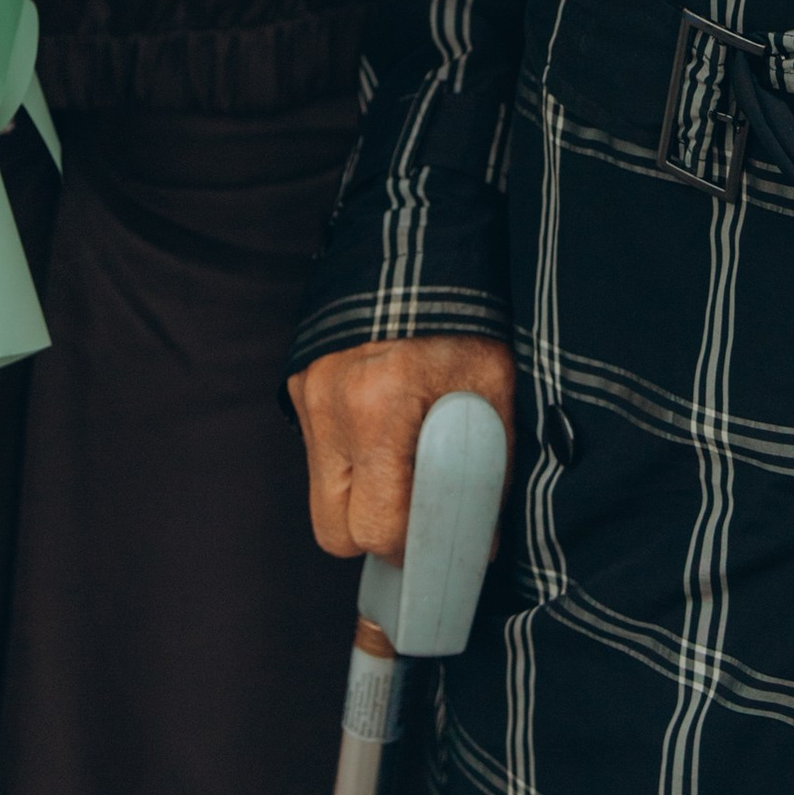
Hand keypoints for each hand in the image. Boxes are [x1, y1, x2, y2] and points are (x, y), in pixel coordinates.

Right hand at [289, 336, 517, 562]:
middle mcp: (331, 406)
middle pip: (334, 531)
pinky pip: (319, 454)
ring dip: (363, 501)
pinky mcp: (301, 385)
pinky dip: (350, 462)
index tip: (447, 542)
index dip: (417, 549)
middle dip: (378, 537)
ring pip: (321, 497)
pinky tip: (386, 436)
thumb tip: (483, 537)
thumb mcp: (493, 387)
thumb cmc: (465, 315)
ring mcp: (309, 395)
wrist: (420, 245)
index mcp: (379, 406)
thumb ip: (489, 466)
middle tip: (420, 515)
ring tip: (405, 471)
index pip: (379, 528)